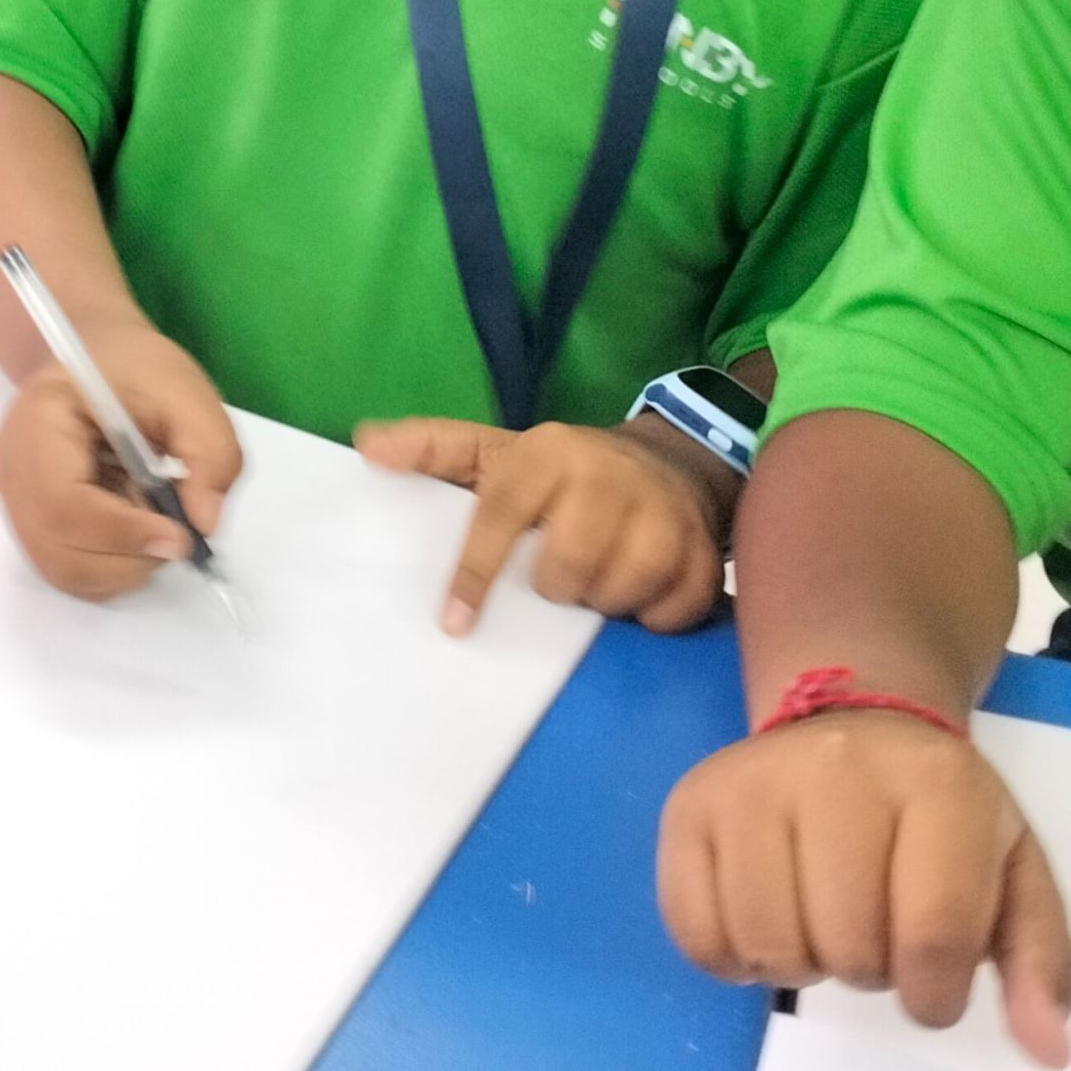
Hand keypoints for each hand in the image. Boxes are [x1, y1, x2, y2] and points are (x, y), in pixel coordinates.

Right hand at [0, 317, 241, 600]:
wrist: (97, 358)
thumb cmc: (136, 369)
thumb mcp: (188, 395)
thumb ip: (210, 453)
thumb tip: (205, 523)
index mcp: (37, 423)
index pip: (63, 504)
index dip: (122, 533)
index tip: (181, 535)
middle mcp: (11, 471)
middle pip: (59, 550)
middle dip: (130, 557)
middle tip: (177, 529)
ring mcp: (14, 501)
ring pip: (64, 571)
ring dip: (124, 565)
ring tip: (153, 516)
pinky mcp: (30, 522)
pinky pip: (68, 568)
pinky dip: (112, 566)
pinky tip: (132, 523)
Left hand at [355, 417, 724, 636]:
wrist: (668, 460)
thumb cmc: (562, 472)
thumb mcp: (496, 452)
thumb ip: (433, 449)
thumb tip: (366, 446)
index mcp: (547, 452)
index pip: (500, 517)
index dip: (474, 574)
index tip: (453, 624)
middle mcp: (605, 476)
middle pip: (562, 572)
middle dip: (554, 588)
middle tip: (556, 578)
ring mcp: (662, 514)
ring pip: (615, 595)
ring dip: (601, 604)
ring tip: (597, 580)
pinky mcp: (704, 554)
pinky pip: (669, 615)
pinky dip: (651, 618)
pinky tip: (641, 593)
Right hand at [658, 712, 1070, 1068]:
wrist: (848, 716)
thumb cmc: (938, 813)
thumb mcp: (1012, 870)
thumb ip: (1039, 960)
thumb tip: (1048, 1050)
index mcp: (934, 784)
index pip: (934, 933)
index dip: (936, 994)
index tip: (933, 986)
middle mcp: (834, 768)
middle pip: (847, 943)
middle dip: (869, 970)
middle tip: (874, 932)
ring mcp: (749, 782)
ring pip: (767, 943)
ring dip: (803, 964)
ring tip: (821, 921)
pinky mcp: (688, 805)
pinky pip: (694, 930)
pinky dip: (732, 957)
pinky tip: (768, 919)